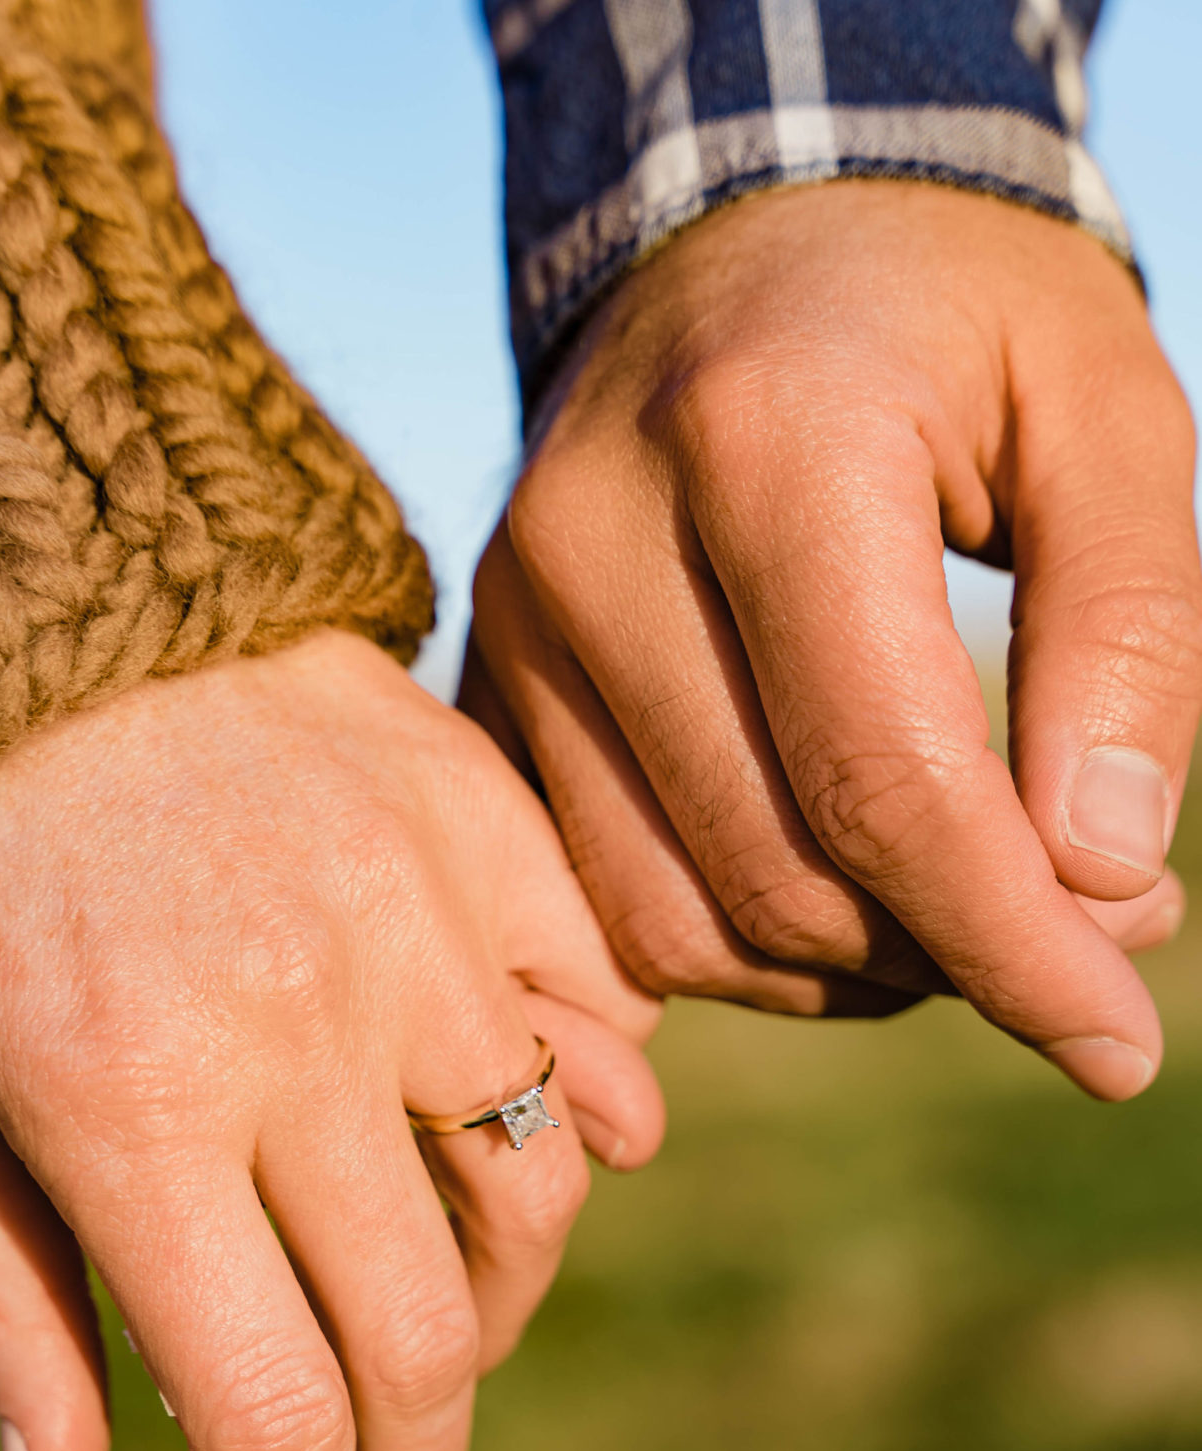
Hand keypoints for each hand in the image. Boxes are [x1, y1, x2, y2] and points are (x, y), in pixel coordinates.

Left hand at [0, 635, 662, 1450]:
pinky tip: (544, 1147)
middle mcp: (301, 1032)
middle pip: (425, 1337)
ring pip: (535, 1195)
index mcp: (130, 1108)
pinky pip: (595, 1023)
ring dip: (493, 1311)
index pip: (269, 1413)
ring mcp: (419, 927)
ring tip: (434, 1334)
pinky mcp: (491, 843)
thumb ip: (4, 1294)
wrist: (43, 586)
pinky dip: (589, 1115)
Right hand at [466, 182, 1201, 1096]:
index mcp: (767, 440)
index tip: (1117, 1044)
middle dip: (949, 958)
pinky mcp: (491, 684)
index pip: (886, 781)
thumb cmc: (955, 313)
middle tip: (1081, 934)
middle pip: (776, 876)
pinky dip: (737, 948)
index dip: (1015, 944)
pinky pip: (602, 900)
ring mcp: (518, 622)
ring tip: (962, 908)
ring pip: (673, 922)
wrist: (742, 232)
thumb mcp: (1111, 414)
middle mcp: (596, 541)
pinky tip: (839, 898)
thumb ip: (1134, 640)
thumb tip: (1102, 884)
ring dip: (843, 972)